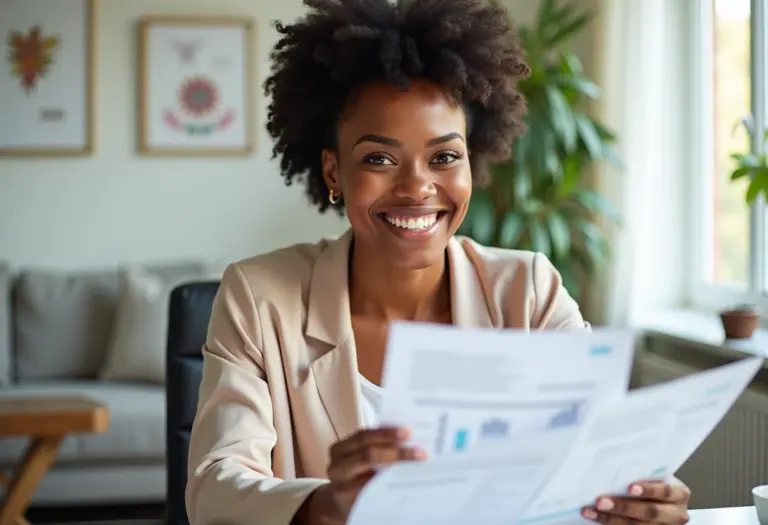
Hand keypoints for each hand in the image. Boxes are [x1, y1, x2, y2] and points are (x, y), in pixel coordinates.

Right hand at [308, 427, 426, 523]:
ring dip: (398, 472)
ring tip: (418, 468)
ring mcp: (342, 488)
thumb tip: (410, 439)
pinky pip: (374, 496)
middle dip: (397, 453)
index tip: (409, 432)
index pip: (363, 436)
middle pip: (367, 455)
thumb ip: (377, 446)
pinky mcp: (351, 505)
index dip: (386, 433)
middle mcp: (337, 467)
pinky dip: (391, 490)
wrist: (340, 501)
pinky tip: (407, 485)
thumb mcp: (359, 456)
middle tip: (420, 452)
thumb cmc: (357, 473)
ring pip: (371, 478)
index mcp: (340, 449)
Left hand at [581, 480, 690, 523]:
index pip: (665, 491)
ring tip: (591, 511)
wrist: (663, 502)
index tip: (630, 487)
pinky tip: (596, 517)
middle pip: (650, 512)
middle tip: (600, 501)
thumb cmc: (654, 482)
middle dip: (623, 507)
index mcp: (679, 494)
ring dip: (611, 519)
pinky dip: (610, 524)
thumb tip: (611, 466)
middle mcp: (676, 514)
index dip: (648, 490)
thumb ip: (642, 473)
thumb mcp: (655, 477)